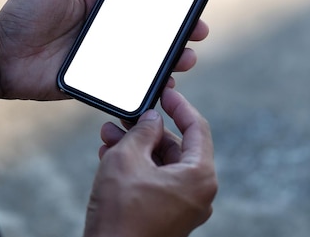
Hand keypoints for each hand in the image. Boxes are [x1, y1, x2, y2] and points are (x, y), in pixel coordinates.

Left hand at [0, 0, 209, 104]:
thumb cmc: (21, 14)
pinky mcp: (97, 82)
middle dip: (179, 32)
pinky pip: (128, 84)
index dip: (166, 2)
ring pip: (146, 59)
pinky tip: (164, 83)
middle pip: (151, 32)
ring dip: (170, 58)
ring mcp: (104, 58)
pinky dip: (148, 85)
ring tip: (187, 58)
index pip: (140, 2)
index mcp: (99, 5)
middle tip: (199, 31)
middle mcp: (106, 32)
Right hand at [84, 88, 217, 236]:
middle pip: (177, 147)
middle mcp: (199, 192)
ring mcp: (185, 207)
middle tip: (125, 118)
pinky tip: (111, 156)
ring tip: (109, 136)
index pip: (197, 128)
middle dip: (147, 130)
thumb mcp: (128, 159)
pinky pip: (157, 182)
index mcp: (200, 176)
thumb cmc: (121, 214)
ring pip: (163, 164)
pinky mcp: (169, 217)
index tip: (166, 92)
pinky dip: (138, 168)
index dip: (180, 106)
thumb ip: (143, 131)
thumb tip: (152, 119)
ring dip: (137, 148)